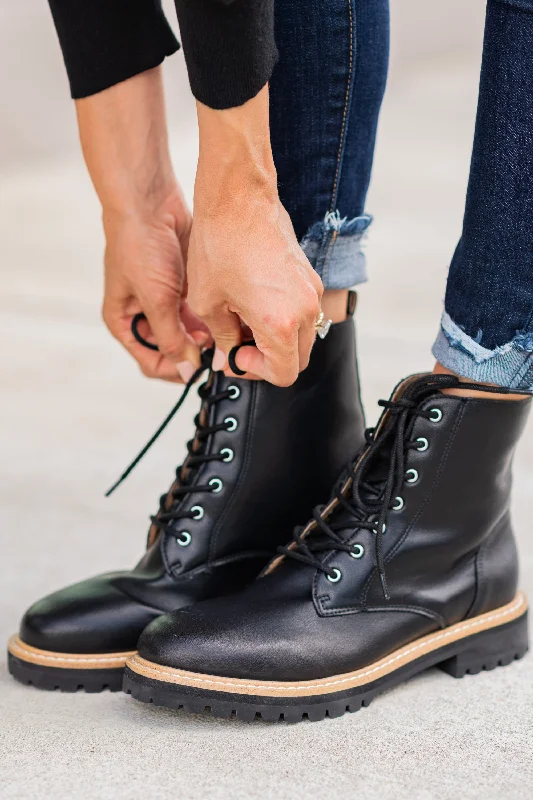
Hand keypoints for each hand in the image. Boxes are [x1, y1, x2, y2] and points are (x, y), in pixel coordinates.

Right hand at [102, 187, 209, 382]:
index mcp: (124, 322)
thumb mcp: (156, 299)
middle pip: (173, 350)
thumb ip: (172, 338)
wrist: (150, 201)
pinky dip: (211, 317)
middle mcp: (143, 315)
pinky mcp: (182, 287)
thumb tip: (187, 370)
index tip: (203, 369)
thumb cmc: (140, 246)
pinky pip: (199, 312)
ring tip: (224, 332)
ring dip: (206, 335)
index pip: (152, 362)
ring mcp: (164, 301)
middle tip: (219, 351)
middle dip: (195, 352)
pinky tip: (225, 316)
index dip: (177, 369)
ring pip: (189, 332)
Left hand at [189, 86, 322, 386]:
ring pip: (301, 337)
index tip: (234, 356)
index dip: (255, 373)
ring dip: (275, 340)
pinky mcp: (309, 276)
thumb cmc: (219, 244)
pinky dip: (282, 319)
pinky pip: (302, 313)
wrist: (237, 197)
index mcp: (281, 323)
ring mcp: (311, 291)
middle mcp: (306, 310)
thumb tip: (228, 357)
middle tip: (237, 345)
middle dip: (266, 360)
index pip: (283, 375)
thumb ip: (222, 339)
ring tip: (242, 322)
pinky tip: (253, 303)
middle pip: (296, 360)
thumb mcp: (208, 303)